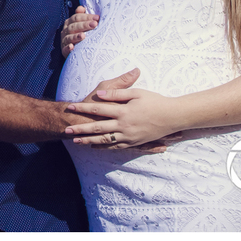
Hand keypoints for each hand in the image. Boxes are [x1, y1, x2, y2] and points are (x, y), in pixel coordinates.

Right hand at [61, 6, 98, 57]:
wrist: (76, 51)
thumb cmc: (81, 35)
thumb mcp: (81, 25)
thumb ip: (82, 16)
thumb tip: (81, 7)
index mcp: (69, 23)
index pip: (76, 17)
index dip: (87, 17)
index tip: (97, 18)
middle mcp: (66, 30)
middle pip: (74, 26)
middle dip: (84, 25)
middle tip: (95, 25)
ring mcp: (64, 40)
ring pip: (69, 37)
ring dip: (76, 36)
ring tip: (83, 36)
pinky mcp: (64, 51)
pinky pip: (65, 49)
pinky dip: (68, 48)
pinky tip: (72, 47)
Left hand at [63, 78, 181, 149]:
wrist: (173, 116)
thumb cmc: (155, 101)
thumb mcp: (136, 93)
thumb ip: (117, 94)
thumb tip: (101, 94)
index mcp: (123, 111)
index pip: (98, 109)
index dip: (83, 108)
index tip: (70, 107)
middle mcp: (124, 125)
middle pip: (98, 128)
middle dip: (81, 129)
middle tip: (67, 131)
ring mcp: (129, 136)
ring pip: (105, 140)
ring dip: (89, 141)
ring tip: (76, 141)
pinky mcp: (134, 143)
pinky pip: (116, 147)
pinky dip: (104, 148)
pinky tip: (95, 147)